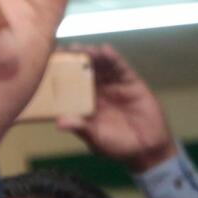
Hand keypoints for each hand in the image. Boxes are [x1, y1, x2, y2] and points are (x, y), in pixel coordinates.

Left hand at [58, 44, 177, 172]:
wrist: (147, 149)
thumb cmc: (118, 146)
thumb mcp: (96, 139)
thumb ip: (81, 128)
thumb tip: (60, 123)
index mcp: (84, 103)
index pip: (69, 84)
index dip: (60, 73)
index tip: (49, 62)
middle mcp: (97, 90)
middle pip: (84, 69)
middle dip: (75, 58)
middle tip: (65, 49)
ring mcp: (113, 84)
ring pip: (101, 65)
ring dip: (93, 54)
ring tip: (84, 48)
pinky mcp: (130, 82)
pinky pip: (120, 67)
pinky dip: (114, 58)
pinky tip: (106, 50)